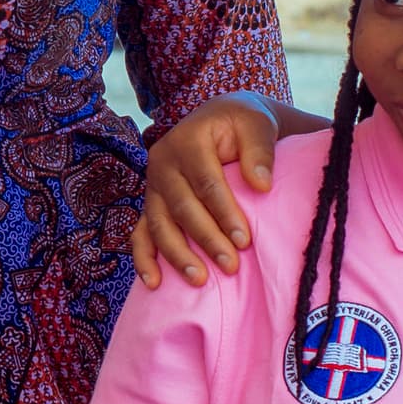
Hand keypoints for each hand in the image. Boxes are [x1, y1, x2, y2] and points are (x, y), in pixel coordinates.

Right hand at [132, 98, 277, 290]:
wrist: (220, 120)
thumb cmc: (241, 125)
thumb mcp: (255, 124)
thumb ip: (259, 150)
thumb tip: (262, 184)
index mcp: (187, 141)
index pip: (206, 183)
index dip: (224, 213)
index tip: (245, 241)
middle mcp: (162, 162)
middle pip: (181, 208)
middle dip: (206, 239)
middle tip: (231, 265)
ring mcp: (153, 186)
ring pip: (159, 224)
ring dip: (177, 255)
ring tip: (200, 280)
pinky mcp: (150, 204)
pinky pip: (140, 233)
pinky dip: (144, 259)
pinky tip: (154, 282)